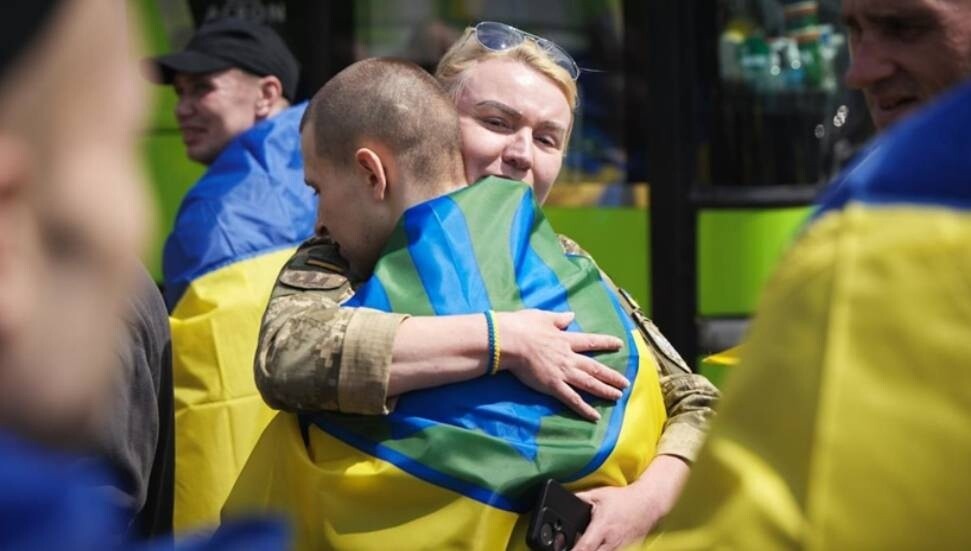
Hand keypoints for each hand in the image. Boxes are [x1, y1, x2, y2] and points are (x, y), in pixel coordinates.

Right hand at [496, 310, 627, 420]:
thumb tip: (571, 317)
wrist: (510, 341)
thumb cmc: (522, 327)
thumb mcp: (543, 317)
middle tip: (625, 383)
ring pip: (589, 383)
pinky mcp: (553, 385)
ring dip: (604, 390)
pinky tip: (595, 416)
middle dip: (612, 375)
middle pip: (595, 367)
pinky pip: (572, 399)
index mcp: (566, 339)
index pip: (591, 341)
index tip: (619, 344)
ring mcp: (562, 372)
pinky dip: (584, 408)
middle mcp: (568, 357)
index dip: (606, 343)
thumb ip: (559, 319)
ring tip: (617, 396)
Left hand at [573, 455, 690, 550]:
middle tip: (576, 548)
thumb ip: (581, 498)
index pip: (585, 546)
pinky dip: (607, 550)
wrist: (649, 502)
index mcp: (602, 527)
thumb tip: (566, 499)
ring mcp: (622, 547)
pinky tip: (603, 546)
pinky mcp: (630, 550)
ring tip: (592, 546)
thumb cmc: (624, 499)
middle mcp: (612, 540)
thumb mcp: (599, 494)